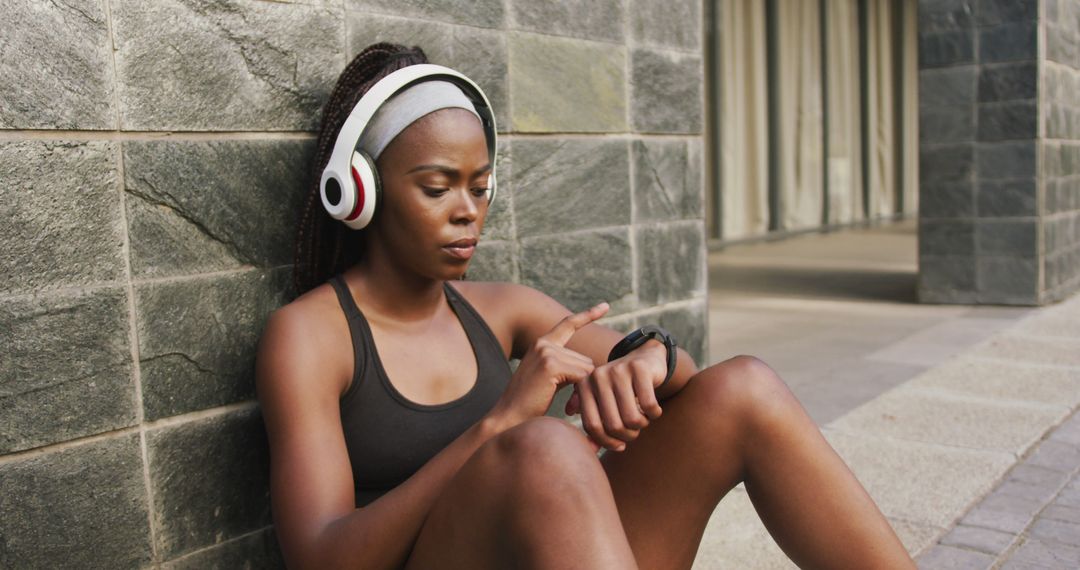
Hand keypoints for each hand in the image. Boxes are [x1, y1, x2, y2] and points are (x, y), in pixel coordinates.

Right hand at [486, 302, 609, 432]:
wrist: (509, 420)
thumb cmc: (529, 405)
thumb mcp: (549, 379)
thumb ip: (566, 367)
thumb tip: (592, 367)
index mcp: (541, 345)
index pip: (568, 324)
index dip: (588, 315)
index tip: (605, 306)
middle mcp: (543, 343)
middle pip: (585, 360)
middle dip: (584, 384)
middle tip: (571, 404)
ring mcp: (546, 352)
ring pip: (586, 369)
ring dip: (583, 390)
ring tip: (568, 406)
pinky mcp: (550, 364)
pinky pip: (582, 376)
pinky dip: (581, 394)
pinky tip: (568, 406)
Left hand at [565, 340, 666, 451]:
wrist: (644, 358)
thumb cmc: (621, 389)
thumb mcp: (603, 402)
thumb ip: (594, 424)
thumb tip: (589, 449)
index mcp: (584, 386)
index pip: (592, 426)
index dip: (607, 442)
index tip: (619, 445)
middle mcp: (598, 376)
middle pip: (613, 425)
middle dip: (627, 436)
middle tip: (634, 432)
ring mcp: (618, 370)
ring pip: (632, 418)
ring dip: (641, 425)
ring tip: (642, 419)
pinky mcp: (639, 368)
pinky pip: (649, 405)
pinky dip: (654, 414)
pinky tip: (654, 410)